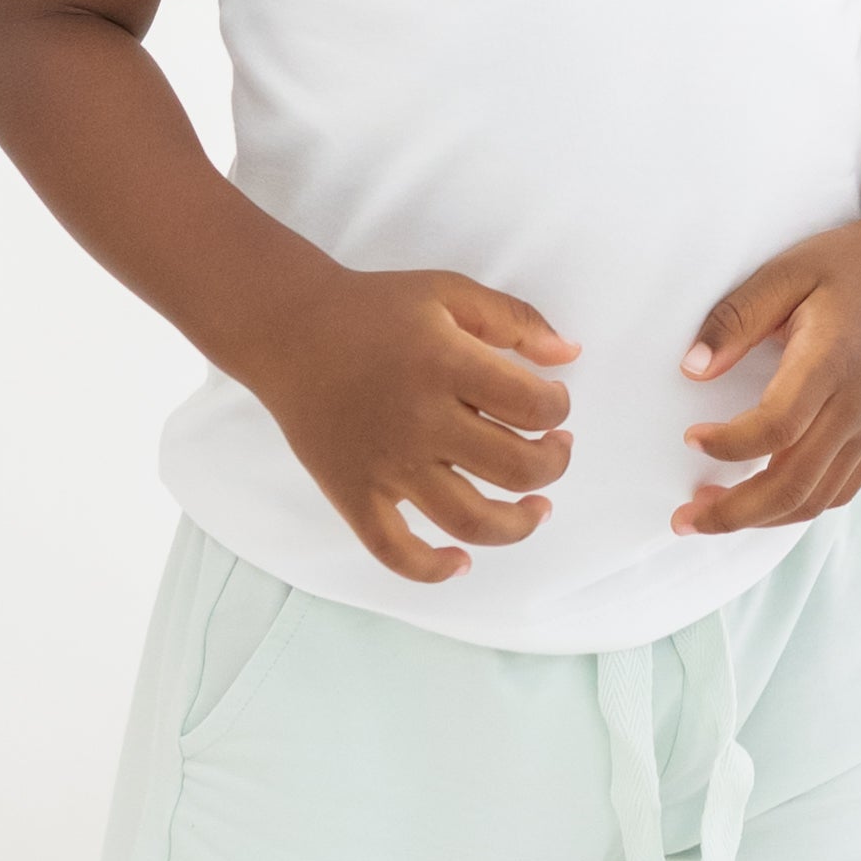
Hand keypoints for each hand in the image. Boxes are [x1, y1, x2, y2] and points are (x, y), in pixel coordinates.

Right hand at [242, 268, 578, 584]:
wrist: (289, 331)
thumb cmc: (375, 308)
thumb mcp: (449, 291)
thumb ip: (514, 318)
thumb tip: (571, 354)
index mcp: (446, 364)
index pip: (533, 406)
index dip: (559, 409)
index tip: (554, 404)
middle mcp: (419, 420)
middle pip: (514, 469)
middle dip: (553, 464)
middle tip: (555, 449)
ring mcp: (385, 465)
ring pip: (469, 521)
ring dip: (518, 525)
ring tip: (536, 508)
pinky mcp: (352, 495)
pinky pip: (395, 552)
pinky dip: (432, 569)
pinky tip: (461, 562)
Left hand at [672, 203, 860, 534]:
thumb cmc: (847, 267)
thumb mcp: (786, 272)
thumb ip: (737, 318)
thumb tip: (693, 368)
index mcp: (831, 361)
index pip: (777, 427)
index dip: (728, 445)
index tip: (691, 437)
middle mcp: (857, 405)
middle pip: (795, 483)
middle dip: (733, 512)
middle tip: (683, 519)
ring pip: (816, 499)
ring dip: (760, 519)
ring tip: (711, 515)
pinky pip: (839, 491)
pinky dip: (796, 507)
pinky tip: (762, 502)